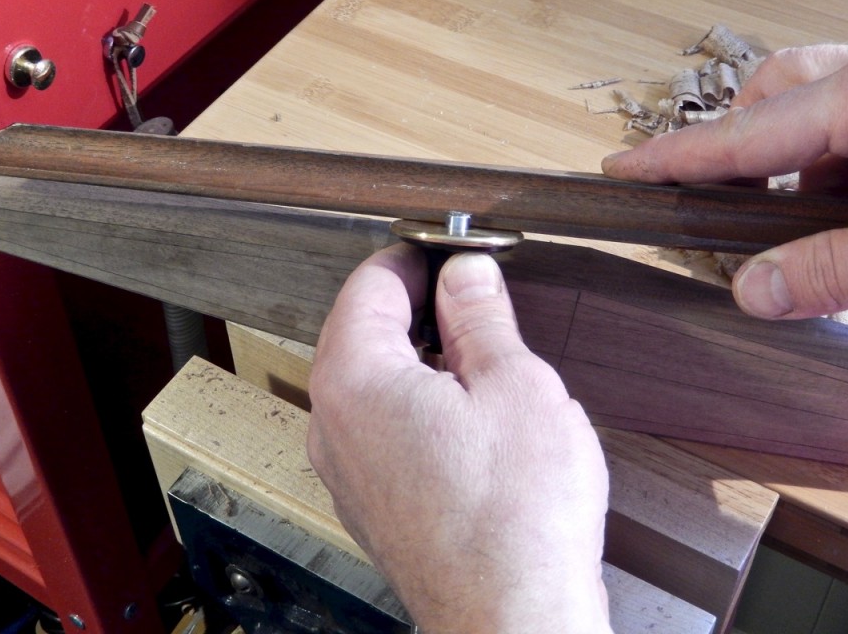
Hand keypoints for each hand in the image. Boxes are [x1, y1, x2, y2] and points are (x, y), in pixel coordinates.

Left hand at [307, 244, 610, 633]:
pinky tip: (469, 416)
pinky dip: (417, 403)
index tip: (453, 251)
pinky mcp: (368, 499)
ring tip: (483, 359)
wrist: (510, 621)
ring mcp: (344, 466)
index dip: (416, 257)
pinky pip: (381, 426)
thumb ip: (481, 317)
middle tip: (477, 300)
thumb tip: (466, 272)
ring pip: (373, 380)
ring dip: (420, 357)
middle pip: (363, 330)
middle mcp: (331, 421)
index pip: (369, 284)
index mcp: (353, 378)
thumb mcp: (514, 385)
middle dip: (418, 306)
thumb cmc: (516, 516)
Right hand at [602, 45, 847, 319]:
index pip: (742, 130)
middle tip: (725, 201)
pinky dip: (845, 155)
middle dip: (740, 143)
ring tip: (810, 225)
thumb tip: (757, 290)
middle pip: (779, 89)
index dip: (674, 155)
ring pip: (826, 101)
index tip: (623, 168)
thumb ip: (834, 269)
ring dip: (803, 158)